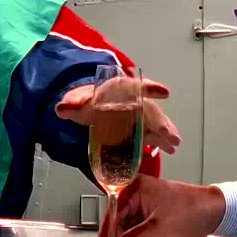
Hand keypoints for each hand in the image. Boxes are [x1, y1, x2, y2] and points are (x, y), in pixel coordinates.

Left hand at [54, 78, 181, 153]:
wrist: (88, 107)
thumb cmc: (87, 101)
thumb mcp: (78, 101)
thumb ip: (72, 104)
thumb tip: (61, 109)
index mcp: (119, 90)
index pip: (135, 87)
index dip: (151, 89)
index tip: (164, 92)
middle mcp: (133, 101)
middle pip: (149, 109)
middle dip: (160, 122)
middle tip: (169, 134)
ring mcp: (138, 115)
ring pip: (155, 122)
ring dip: (165, 132)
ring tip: (174, 143)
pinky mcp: (140, 128)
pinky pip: (152, 133)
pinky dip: (161, 140)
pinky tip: (169, 149)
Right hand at [99, 175, 225, 236]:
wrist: (214, 213)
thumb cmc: (190, 209)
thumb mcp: (161, 225)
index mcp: (135, 187)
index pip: (113, 211)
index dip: (108, 232)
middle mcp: (135, 195)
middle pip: (117, 220)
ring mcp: (142, 207)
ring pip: (126, 228)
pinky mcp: (150, 219)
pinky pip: (135, 231)